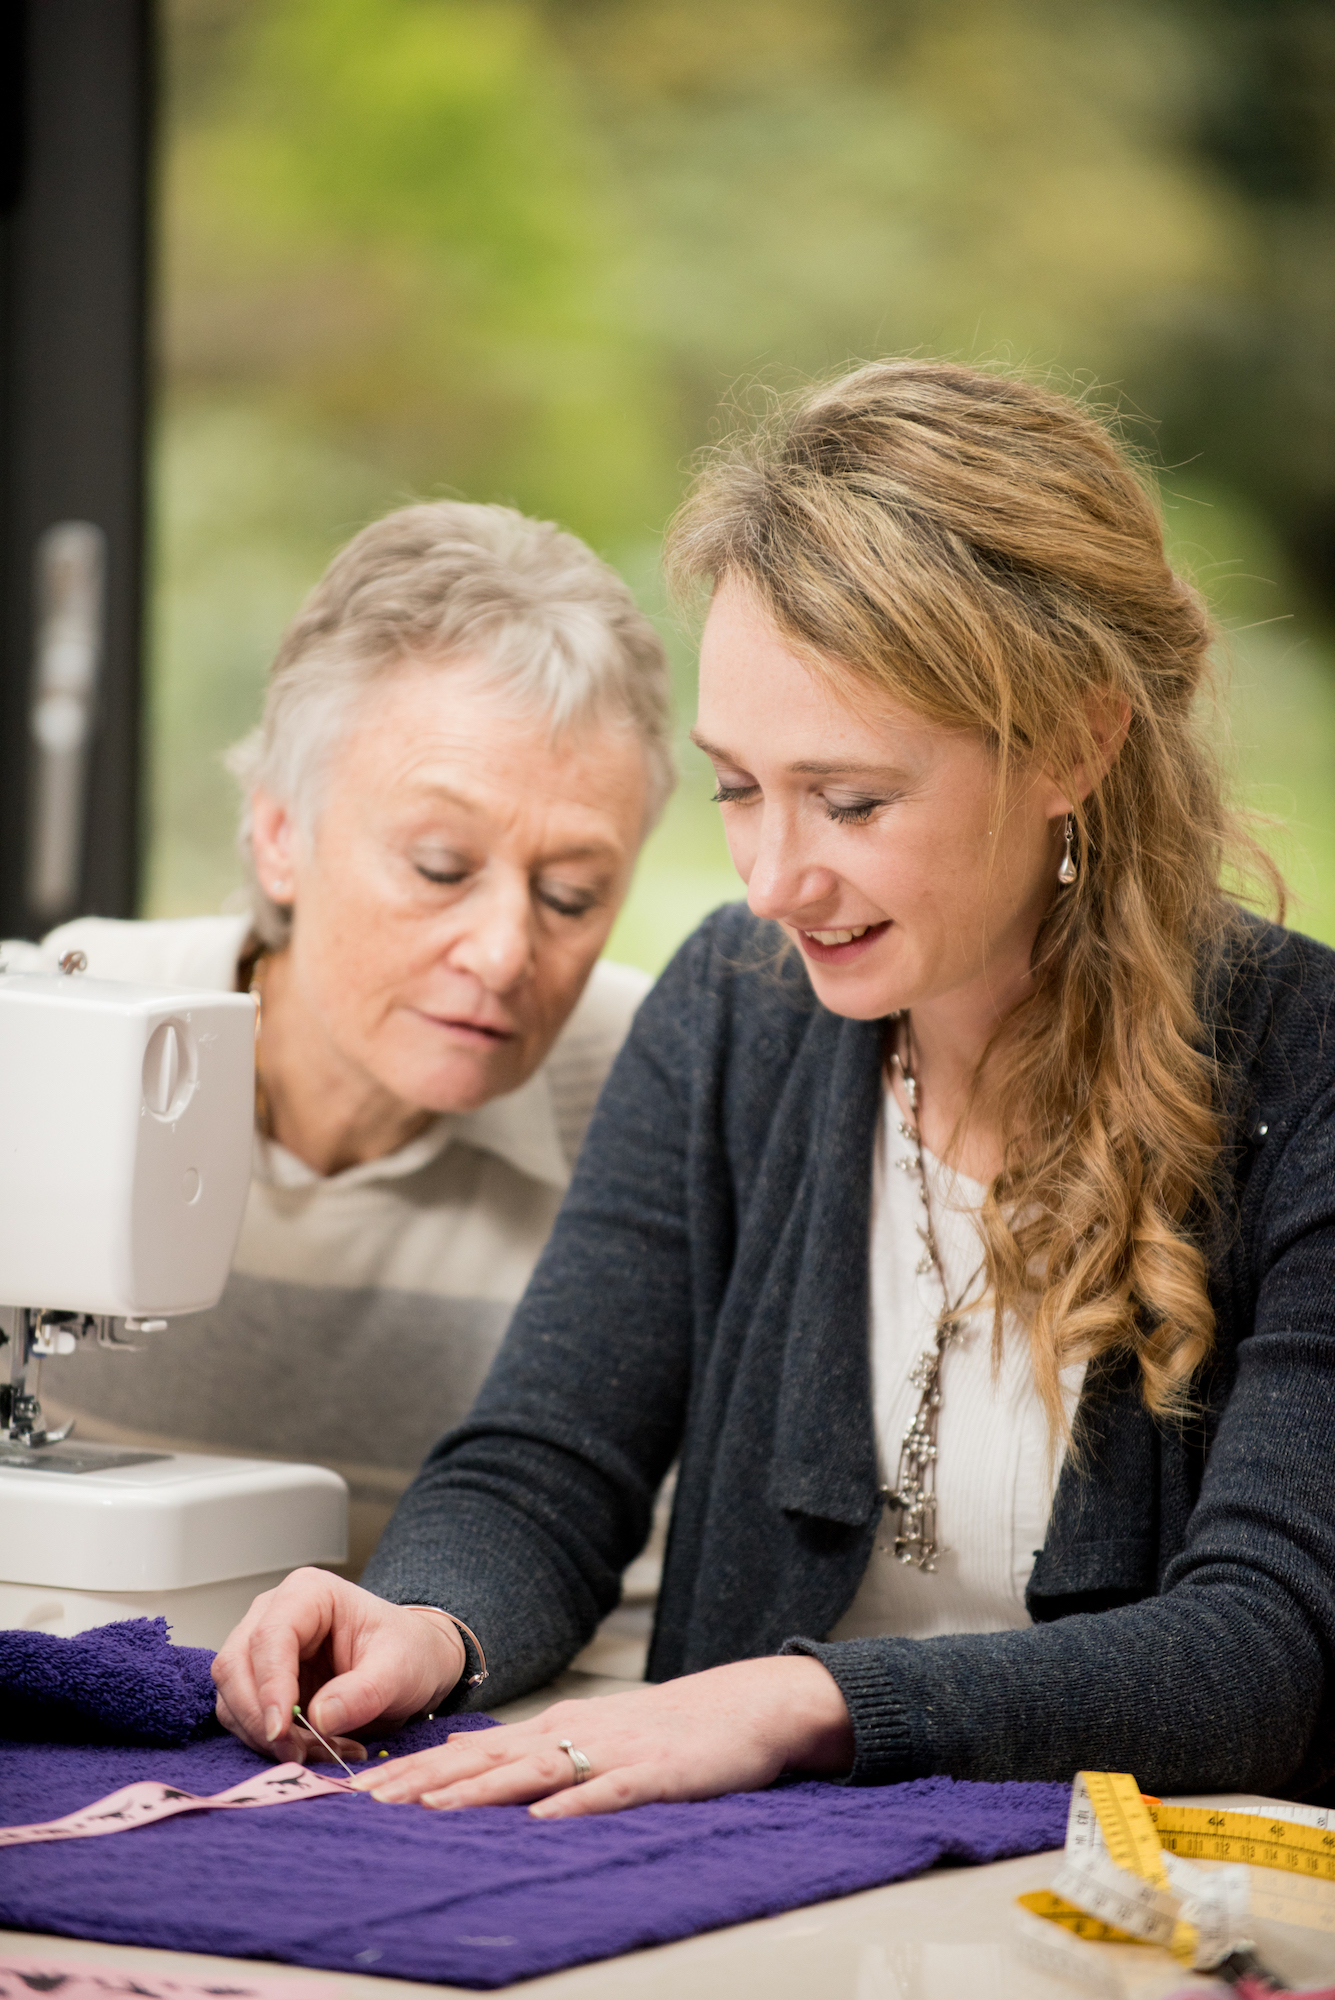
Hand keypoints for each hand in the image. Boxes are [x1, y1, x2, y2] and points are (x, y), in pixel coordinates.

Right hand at [211, 1567, 465, 1765]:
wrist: (413, 1664)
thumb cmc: (407, 1651)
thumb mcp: (399, 1669)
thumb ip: (364, 1692)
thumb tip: (319, 1718)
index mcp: (308, 1593)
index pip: (270, 1636)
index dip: (270, 1685)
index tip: (281, 1729)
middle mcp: (273, 1615)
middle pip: (236, 1666)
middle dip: (260, 1717)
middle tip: (295, 1753)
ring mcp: (261, 1650)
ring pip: (233, 1697)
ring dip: (265, 1736)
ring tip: (319, 1752)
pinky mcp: (259, 1684)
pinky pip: (244, 1718)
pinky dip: (270, 1742)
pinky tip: (311, 1750)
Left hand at [349, 1655, 853, 1817]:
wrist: (745, 1707)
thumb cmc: (667, 1728)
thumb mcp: (587, 1728)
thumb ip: (526, 1745)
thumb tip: (457, 1757)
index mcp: (555, 1726)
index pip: (470, 1750)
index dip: (415, 1770)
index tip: (361, 1791)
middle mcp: (572, 1733)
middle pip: (487, 1758)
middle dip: (426, 1782)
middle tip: (370, 1802)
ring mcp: (612, 1751)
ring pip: (534, 1770)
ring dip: (480, 1791)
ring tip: (432, 1811)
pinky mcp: (653, 1773)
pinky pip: (608, 1792)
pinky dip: (573, 1805)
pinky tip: (542, 1819)